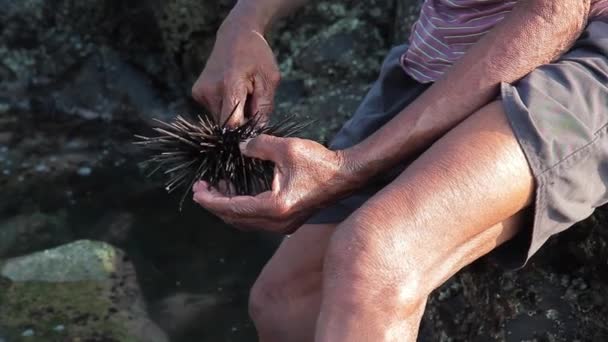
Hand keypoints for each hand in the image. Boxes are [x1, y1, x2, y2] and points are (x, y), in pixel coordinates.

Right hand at [191, 11, 279, 126]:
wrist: (235, 35)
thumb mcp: (269, 80)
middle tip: (253, 105)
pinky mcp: (197, 94)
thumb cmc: (257, 57)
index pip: (232, 125)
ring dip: (234, 115)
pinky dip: (226, 107)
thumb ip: (264, 108)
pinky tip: (232, 92)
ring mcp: (200, 92)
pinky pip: (215, 111)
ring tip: (243, 95)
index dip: (245, 132)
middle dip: (242, 122)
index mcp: (229, 85)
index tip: (256, 130)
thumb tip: (258, 132)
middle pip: (227, 124)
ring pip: (220, 119)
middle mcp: (210, 90)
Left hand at [192, 135, 359, 232]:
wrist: (346, 176)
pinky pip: (256, 219)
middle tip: (202, 187)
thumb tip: (239, 148)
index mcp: (274, 207)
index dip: (211, 200)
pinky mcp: (287, 221)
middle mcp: (277, 222)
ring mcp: (283, 225)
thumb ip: (258, 146)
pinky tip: (237, 191)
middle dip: (215, 204)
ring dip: (228, 206)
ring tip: (216, 186)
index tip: (197, 190)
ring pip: (245, 221)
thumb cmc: (320, 162)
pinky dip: (242, 207)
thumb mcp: (286, 147)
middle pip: (235, 219)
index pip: (233, 208)